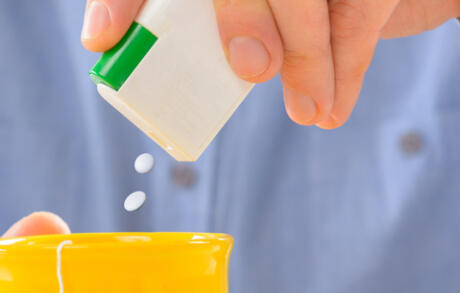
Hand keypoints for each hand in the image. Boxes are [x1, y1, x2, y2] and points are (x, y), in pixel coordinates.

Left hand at [80, 0, 459, 127]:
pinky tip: (330, 110)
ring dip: (311, 56)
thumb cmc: (303, 8)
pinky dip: (345, 64)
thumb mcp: (242, 10)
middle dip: (245, 16)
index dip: (124, 1)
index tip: (100, 41)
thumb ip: (208, 19)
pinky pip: (359, 11)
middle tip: (251, 71)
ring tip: (313, 113)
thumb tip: (141, 62)